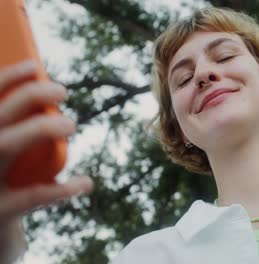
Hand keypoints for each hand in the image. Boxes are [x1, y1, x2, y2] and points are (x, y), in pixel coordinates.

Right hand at [0, 61, 92, 260]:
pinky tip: (85, 182)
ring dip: (40, 128)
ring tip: (70, 123)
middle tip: (63, 91)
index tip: (34, 66)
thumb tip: (46, 102)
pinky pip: (30, 197)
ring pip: (4, 145)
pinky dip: (62, 188)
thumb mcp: (4, 156)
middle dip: (29, 96)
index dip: (5, 78)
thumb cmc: (1, 186)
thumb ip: (14, 131)